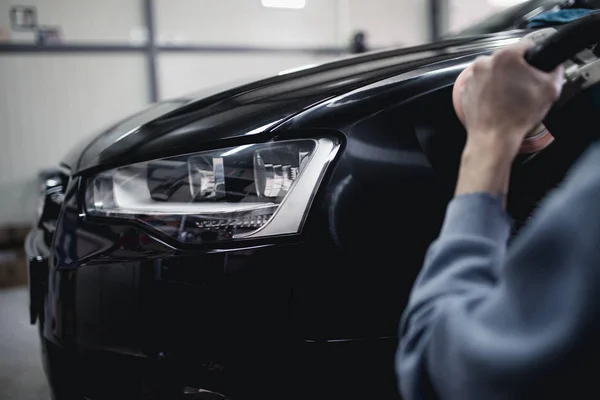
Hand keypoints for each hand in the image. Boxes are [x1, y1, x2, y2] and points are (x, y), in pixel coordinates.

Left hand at [456, 40, 563, 197]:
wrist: (493, 138)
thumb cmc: (517, 116)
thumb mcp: (549, 89)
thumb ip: (554, 71)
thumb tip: (552, 67)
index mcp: (505, 56)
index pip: (526, 47)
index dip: (535, 59)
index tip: (536, 70)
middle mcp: (484, 62)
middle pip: (508, 59)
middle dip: (517, 71)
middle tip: (524, 88)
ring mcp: (472, 76)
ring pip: (494, 72)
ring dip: (502, 80)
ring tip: (510, 98)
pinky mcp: (465, 89)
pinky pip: (481, 84)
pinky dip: (489, 90)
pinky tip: (498, 103)